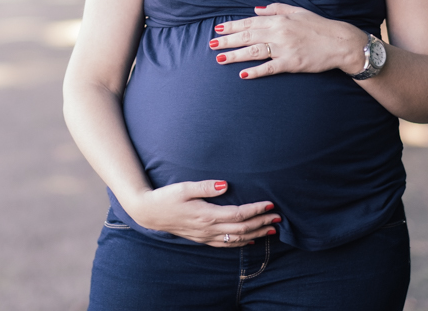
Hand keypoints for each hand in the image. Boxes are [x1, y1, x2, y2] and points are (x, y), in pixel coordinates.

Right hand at [123, 180, 279, 247]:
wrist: (149, 213)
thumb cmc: (166, 197)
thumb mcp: (184, 187)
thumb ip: (206, 187)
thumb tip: (225, 185)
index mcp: (206, 214)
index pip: (238, 214)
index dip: (256, 210)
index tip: (270, 204)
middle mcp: (208, 228)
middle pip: (242, 228)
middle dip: (262, 222)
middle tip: (278, 217)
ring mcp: (205, 236)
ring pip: (237, 238)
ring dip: (256, 234)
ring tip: (272, 230)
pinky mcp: (201, 238)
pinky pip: (226, 244)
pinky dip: (241, 243)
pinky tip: (250, 240)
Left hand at [210, 3, 367, 78]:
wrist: (340, 42)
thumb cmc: (318, 26)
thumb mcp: (297, 11)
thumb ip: (274, 9)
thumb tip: (255, 10)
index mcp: (279, 20)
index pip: (250, 22)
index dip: (233, 26)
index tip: (218, 29)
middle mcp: (279, 32)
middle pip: (247, 36)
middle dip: (227, 40)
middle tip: (211, 44)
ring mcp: (284, 48)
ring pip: (254, 51)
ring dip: (235, 55)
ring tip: (219, 58)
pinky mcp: (291, 63)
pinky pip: (270, 68)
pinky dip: (256, 71)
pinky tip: (243, 74)